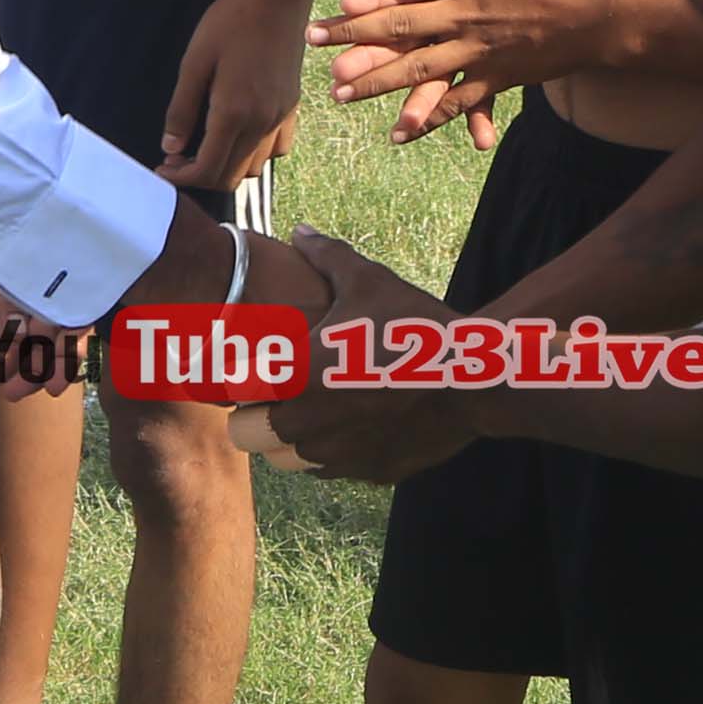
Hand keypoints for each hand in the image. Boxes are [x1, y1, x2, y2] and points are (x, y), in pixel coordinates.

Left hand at [159, 0, 312, 194]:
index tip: (163, 168)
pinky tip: (237, 134)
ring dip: (226, 166)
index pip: (208, 170)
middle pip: (230, 176)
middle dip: (200, 176)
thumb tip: (170, 147)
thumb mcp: (194, 62)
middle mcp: (262, 122)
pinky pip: (276, 149)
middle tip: (177, 159)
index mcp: (233, 113)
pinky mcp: (291, 107)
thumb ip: (181, 109)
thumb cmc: (231, 22)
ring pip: (253, 167)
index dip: (181, 178)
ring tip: (204, 146)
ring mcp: (280, 117)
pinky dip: (254, 154)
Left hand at [257, 231, 470, 482]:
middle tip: (280, 392)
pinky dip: (331, 452)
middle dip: (255, 416)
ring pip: (283, 460)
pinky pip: (329, 470)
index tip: (249, 366)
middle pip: (244, 435)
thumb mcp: (368, 281)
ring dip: (288, 439)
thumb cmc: (414, 325)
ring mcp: (334, 455)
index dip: (235, 377)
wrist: (473, 380)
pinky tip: (355, 423)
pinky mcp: (365, 473)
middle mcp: (303, 423)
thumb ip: (325, 256)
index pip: (229, 390)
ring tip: (315, 409)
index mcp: (292, 374)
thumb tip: (299, 230)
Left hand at [319, 0, 638, 140]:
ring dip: (375, 80)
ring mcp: (478, 49)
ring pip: (417, 68)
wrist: (602, 13)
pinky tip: (397, 132)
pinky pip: (455, 102)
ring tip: (338, 91)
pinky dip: (427, 118)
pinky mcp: (495, 77)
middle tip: (312, 37)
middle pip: (398, 22)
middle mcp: (466, 13)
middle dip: (351, 31)